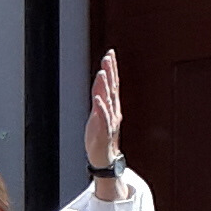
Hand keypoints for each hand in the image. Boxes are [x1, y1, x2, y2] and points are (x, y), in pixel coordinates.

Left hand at [82, 47, 126, 178]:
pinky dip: (101, 108)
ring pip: (108, 100)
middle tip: (108, 57)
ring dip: (105, 86)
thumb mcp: (98, 113)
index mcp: (112, 106)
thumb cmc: (101, 135)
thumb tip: (99, 81)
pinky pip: (103, 118)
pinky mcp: (103, 131)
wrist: (104, 157)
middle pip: (111, 88)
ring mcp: (109, 120)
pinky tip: (98, 99)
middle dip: (110, 72)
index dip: (112, 68)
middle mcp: (112, 111)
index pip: (112, 83)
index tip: (110, 53)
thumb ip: (100, 97)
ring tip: (103, 72)